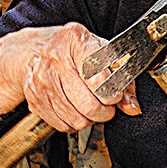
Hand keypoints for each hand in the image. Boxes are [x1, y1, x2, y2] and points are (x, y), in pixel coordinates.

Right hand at [0, 22, 140, 132]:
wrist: (34, 51)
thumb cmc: (72, 50)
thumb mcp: (101, 52)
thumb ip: (123, 78)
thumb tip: (132, 107)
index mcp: (75, 42)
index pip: (100, 79)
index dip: (114, 93)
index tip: (115, 93)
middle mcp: (55, 60)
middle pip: (90, 105)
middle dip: (105, 111)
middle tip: (107, 104)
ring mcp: (42, 81)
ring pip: (77, 119)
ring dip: (91, 118)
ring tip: (91, 105)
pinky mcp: (35, 100)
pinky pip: (63, 125)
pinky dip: (74, 122)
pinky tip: (75, 108)